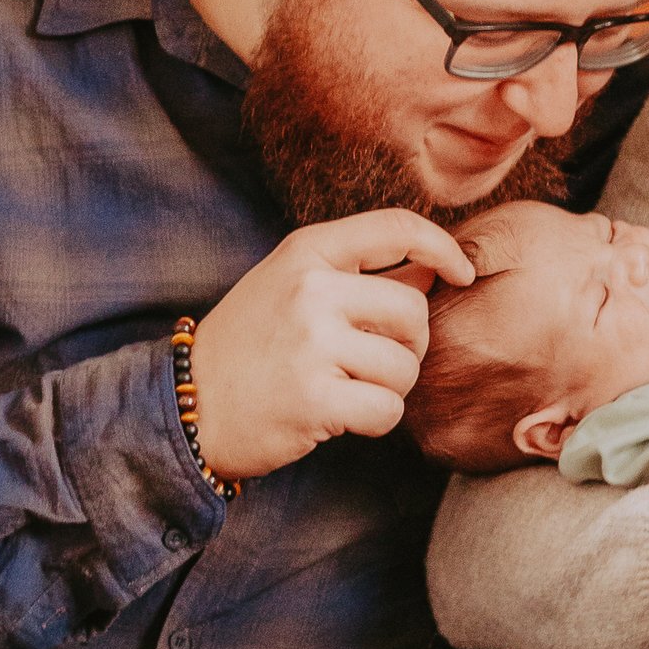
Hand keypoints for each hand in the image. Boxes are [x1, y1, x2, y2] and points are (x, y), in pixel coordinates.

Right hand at [185, 212, 474, 483]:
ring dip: (389, 388)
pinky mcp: (314, 398)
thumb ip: (355, 276)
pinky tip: (344, 417)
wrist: (186, 407)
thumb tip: (432, 272)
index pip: (396, 228)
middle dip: (410, 344)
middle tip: (377, 361)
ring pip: (404, 366)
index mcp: (306, 253)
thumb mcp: (290, 288)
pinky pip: (387, 409)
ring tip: (350, 390)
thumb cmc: (248, 347)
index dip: (443, 248)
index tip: (462, 273)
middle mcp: (310, 290)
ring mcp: (311, 344)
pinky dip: (376, 421)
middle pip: (413, 312)